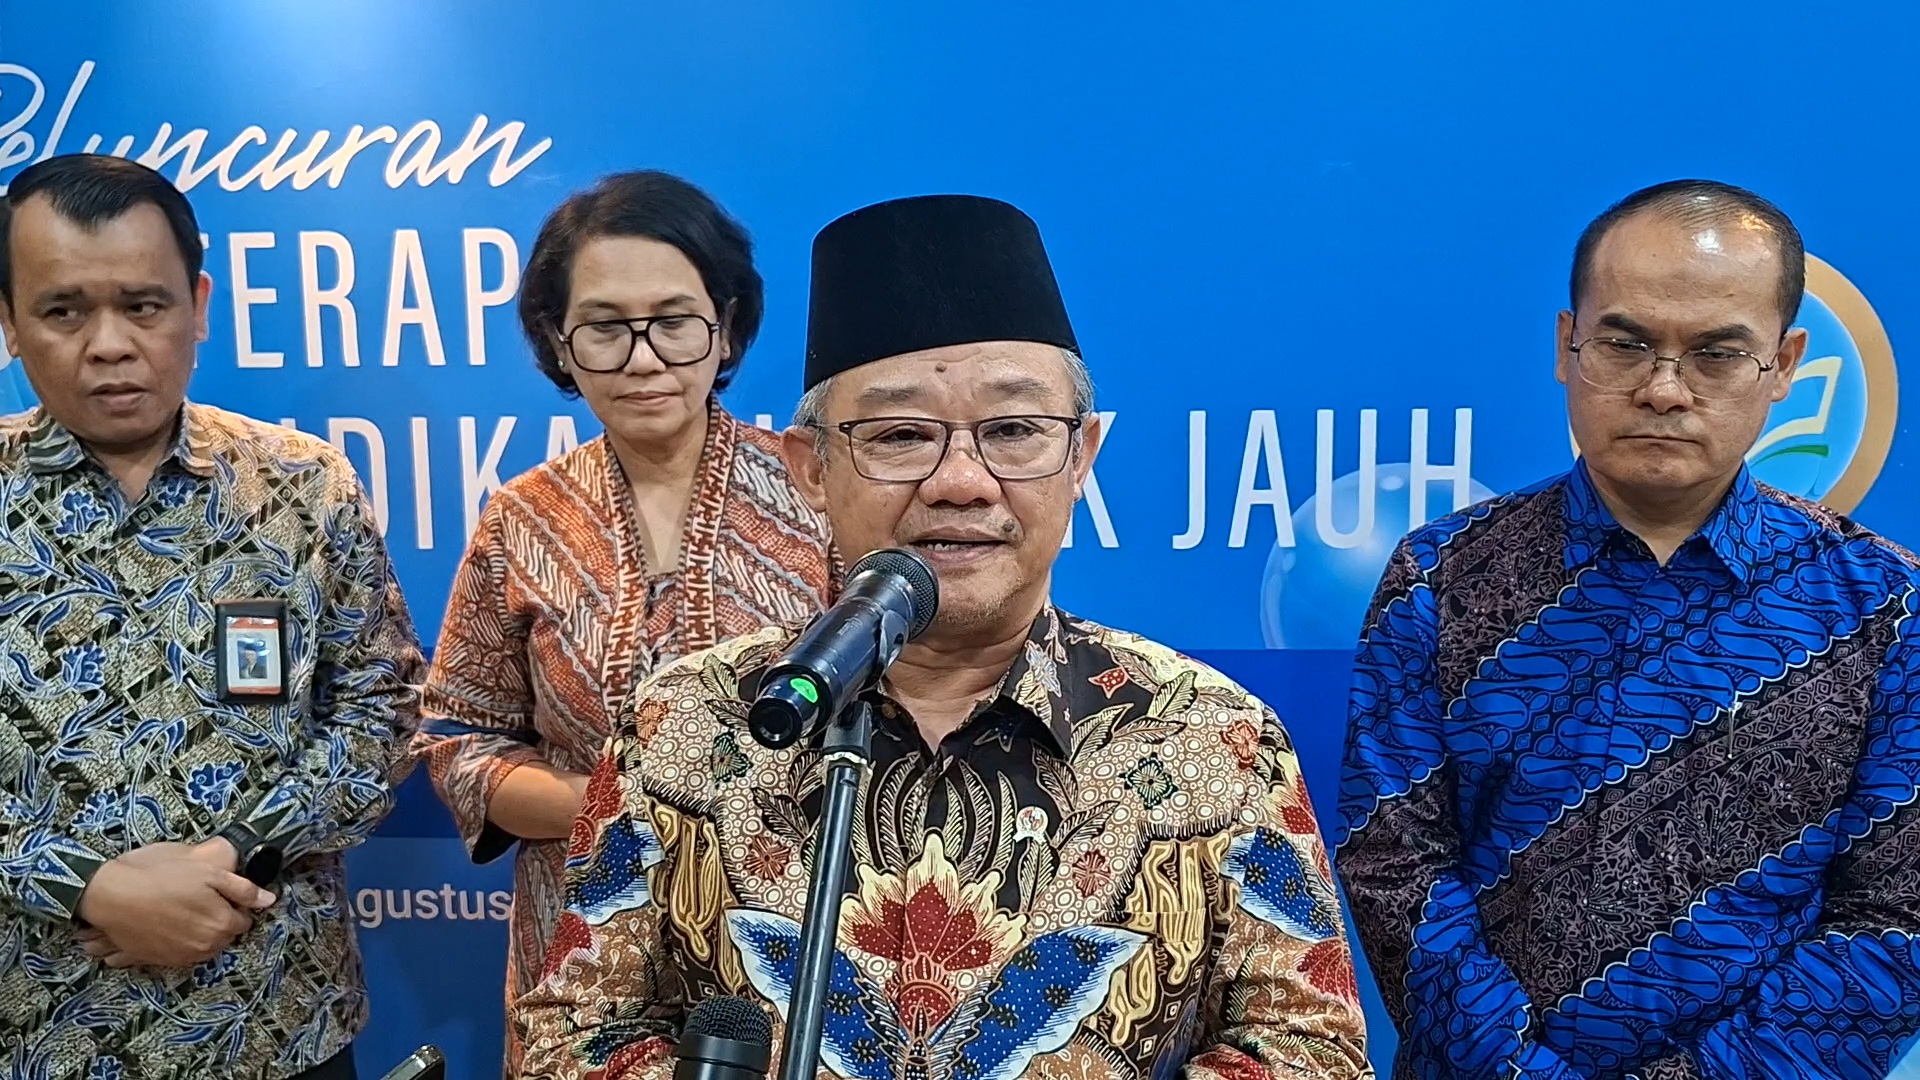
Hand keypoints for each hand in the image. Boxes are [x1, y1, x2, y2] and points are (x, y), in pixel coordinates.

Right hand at [76, 845, 275, 969]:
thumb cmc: (161, 876)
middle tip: (198, 897)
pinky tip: (165, 922)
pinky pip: (179, 953)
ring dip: (199, 931)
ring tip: (179, 908)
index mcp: (222, 925)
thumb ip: (242, 889)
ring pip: (203, 945)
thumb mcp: (208, 872)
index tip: (220, 892)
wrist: (110, 895)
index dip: (234, 903)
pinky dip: (178, 941)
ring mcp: (180, 957)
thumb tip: (269, 900)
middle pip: (224, 934)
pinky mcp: (158, 961)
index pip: (244, 920)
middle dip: (218, 918)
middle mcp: (205, 948)